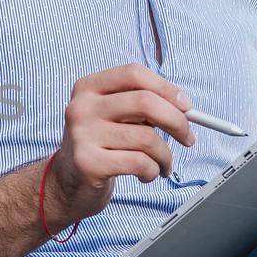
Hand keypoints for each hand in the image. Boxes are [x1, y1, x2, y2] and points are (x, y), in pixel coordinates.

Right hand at [45, 65, 192, 229]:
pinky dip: (153, 171)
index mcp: (88, 87)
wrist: (68, 182)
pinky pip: (139, 163)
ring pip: (146, 138)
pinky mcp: (88, 162)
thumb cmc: (101, 145)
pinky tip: (146, 174)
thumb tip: (183, 107)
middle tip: (188, 138)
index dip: (166, 88)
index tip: (186, 107)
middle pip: (144, 102)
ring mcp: (82, 135)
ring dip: (165, 155)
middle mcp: (81, 107)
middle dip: (177, 121)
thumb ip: (142, 105)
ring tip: (163, 164)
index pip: (133, 74)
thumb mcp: (115, 116)